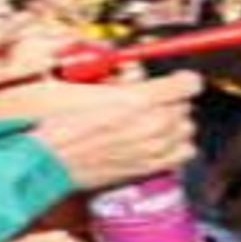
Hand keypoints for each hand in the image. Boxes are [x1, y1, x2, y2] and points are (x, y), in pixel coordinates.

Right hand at [29, 73, 201, 189]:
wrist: (51, 159)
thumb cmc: (64, 123)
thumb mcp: (91, 84)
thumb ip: (124, 76)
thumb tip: (138, 73)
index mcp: (141, 99)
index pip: (189, 83)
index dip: (182, 79)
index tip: (177, 79)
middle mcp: (154, 125)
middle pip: (187, 105)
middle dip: (173, 99)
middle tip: (153, 99)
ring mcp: (154, 149)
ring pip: (187, 129)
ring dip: (176, 123)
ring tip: (156, 120)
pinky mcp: (149, 167)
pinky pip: (183, 153)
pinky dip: (176, 145)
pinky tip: (159, 140)